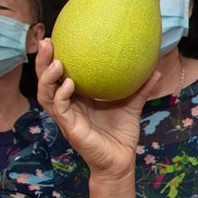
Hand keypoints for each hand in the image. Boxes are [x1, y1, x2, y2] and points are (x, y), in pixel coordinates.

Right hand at [36, 38, 159, 178]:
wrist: (121, 160)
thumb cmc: (121, 135)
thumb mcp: (131, 105)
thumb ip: (140, 88)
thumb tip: (155, 69)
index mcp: (77, 98)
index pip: (59, 75)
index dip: (53, 57)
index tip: (56, 37)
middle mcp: (68, 106)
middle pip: (45, 81)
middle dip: (42, 61)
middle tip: (47, 42)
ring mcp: (67, 117)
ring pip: (46, 94)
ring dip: (47, 77)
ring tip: (55, 61)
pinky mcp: (70, 128)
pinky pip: (61, 109)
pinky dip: (62, 95)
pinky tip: (69, 83)